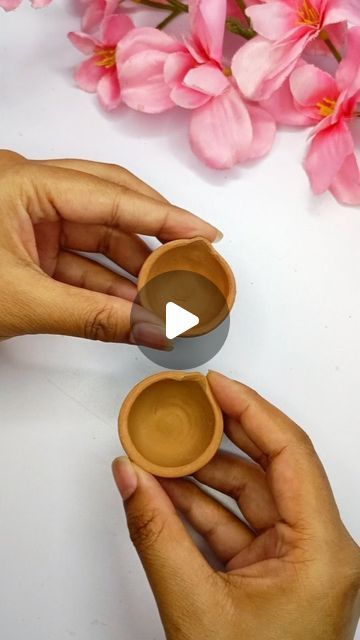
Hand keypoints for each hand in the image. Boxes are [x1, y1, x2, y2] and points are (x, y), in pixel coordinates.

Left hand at [0, 150, 219, 346]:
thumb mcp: (22, 302)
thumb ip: (95, 316)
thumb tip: (154, 331)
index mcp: (23, 182)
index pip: (112, 196)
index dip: (166, 218)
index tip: (207, 235)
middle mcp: (30, 191)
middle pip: (111, 204)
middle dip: (154, 236)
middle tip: (195, 258)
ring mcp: (28, 219)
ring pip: (97, 236)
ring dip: (132, 268)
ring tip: (170, 293)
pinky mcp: (27, 247)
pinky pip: (78, 261)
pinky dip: (106, 284)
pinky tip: (135, 305)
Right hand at [113, 371, 359, 639]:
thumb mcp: (193, 609)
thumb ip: (155, 534)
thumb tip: (129, 479)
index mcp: (323, 553)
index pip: (290, 453)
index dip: (251, 409)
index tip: (217, 385)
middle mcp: (319, 551)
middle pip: (268, 470)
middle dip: (220, 439)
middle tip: (185, 410)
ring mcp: (296, 562)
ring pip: (247, 497)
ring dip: (201, 476)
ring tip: (161, 452)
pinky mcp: (273, 575)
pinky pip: (235, 526)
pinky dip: (200, 509)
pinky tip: (166, 492)